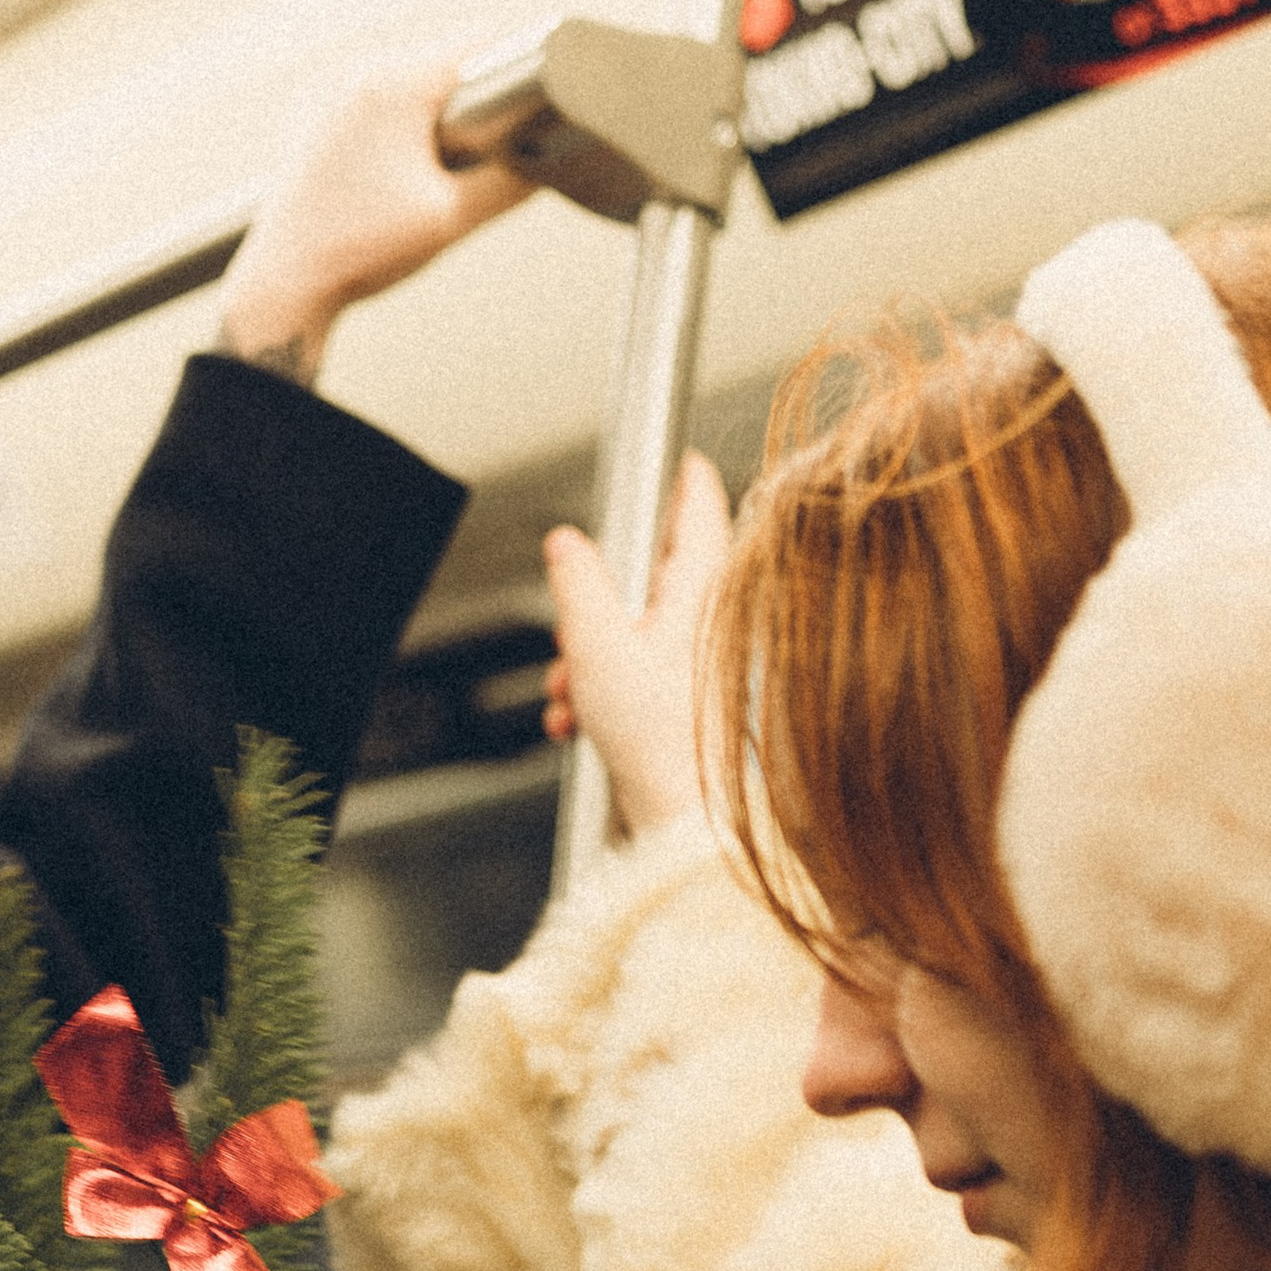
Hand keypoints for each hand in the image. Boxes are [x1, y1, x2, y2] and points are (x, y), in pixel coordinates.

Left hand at [215, 63, 532, 381]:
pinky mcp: (311, 111)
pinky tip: (395, 164)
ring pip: (406, 78)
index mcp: (392, 85)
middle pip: (442, 60)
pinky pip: (371, 96)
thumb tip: (550, 159)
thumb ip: (511, 182)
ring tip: (435, 162)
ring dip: (432, 107)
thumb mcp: (453, 219)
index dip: (518, 66)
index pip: (479, 43)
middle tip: (483, 148)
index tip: (535, 96)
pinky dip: (395, 119)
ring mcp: (326, 89)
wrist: (287, 282)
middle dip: (471, 98)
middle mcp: (354, 73)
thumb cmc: (359, 251)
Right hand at [540, 449, 730, 836]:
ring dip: (587, 653)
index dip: (683, 477)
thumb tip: (566, 544)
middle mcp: (704, 620)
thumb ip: (578, 585)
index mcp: (697, 592)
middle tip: (573, 620)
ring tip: (568, 689)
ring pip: (632, 627)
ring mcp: (695, 660)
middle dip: (596, 596)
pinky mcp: (682, 697)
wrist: (680, 815)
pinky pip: (634, 670)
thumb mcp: (596, 648)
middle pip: (647, 574)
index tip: (676, 455)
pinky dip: (600, 687)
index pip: (699, 508)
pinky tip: (578, 717)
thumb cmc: (658, 741)